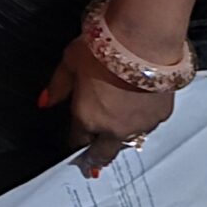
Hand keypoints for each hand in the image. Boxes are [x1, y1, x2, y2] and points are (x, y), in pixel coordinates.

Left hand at [43, 36, 177, 176]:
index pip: (77, 140)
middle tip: (94, 165)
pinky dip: (142, 120)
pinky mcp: (161, 116)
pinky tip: (139, 108)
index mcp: (87, 118)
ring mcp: (140, 125)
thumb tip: (44, 102)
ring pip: (128, 141)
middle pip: (104, 153)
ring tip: (117, 131)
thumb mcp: (70, 62)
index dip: (75, 141)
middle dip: (97, 158)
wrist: (143, 42)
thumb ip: (58, 86)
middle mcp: (114, 128)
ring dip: (121, 137)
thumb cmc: (103, 48)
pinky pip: (148, 125)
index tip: (74, 142)